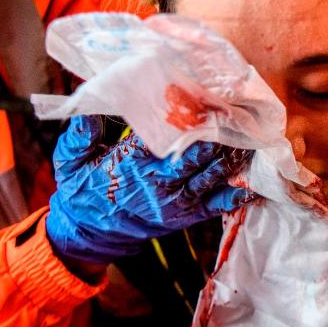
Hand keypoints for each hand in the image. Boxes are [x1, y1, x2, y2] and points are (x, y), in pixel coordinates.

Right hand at [46, 115, 254, 264]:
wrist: (90, 234)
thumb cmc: (81, 190)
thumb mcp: (70, 159)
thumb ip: (80, 133)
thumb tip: (92, 103)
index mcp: (130, 166)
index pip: (161, 135)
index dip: (184, 114)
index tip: (199, 92)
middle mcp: (158, 184)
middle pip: (196, 153)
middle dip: (216, 128)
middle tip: (234, 103)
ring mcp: (176, 201)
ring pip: (212, 174)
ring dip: (233, 152)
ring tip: (252, 127)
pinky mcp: (187, 216)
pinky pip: (218, 204)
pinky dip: (239, 191)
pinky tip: (257, 176)